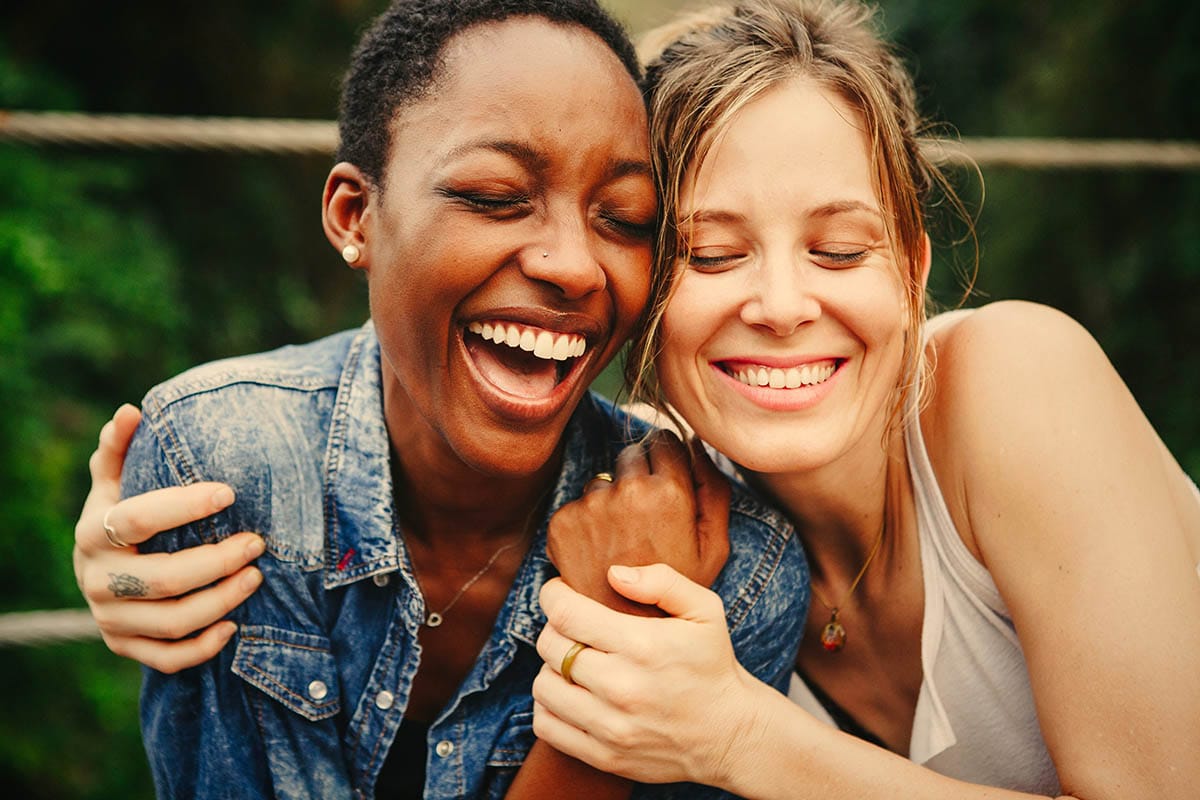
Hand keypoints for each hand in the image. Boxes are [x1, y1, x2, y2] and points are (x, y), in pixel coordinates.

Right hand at [73, 404, 264, 672]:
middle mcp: (95, 579)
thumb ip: (121, 448)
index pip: (138, 519)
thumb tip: (131, 411)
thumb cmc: (120, 515)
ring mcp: (110, 618)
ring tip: (257, 576)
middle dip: (217, 561)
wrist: (100, 570)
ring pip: (171, 621)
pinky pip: (166, 658)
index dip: (183, 506)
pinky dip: (203, 647)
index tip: (229, 493)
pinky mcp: (124, 647)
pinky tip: (235, 626)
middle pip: (163, 578)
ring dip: (221, 601)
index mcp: (93, 533)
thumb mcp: (115, 481)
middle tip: (257, 542)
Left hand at [532, 565, 769, 786]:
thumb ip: (662, 581)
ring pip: (543, 686)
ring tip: (573, 661)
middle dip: (554, 627)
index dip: (553, 596)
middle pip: (550, 646)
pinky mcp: (604, 756)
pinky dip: (549, 707)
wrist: (731, 734)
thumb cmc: (712, 665)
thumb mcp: (705, 609)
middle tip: (572, 626)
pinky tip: (571, 694)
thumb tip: (613, 574)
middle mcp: (622, 687)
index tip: (560, 592)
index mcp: (643, 646)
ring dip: (552, 667)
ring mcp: (611, 726)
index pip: (566, 614)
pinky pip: (547, 726)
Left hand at [546, 431, 729, 615]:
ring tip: (622, 544)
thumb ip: (714, 489)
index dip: (668, 460)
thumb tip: (697, 444)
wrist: (628, 636)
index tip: (667, 482)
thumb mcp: (713, 547)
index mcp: (669, 492)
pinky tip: (599, 554)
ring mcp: (591, 507)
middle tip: (644, 521)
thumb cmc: (677, 594)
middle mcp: (627, 492)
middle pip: (630, 455)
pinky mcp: (562, 523)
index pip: (664, 441)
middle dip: (638, 477)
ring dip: (609, 501)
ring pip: (601, 482)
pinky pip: (576, 506)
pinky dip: (585, 524)